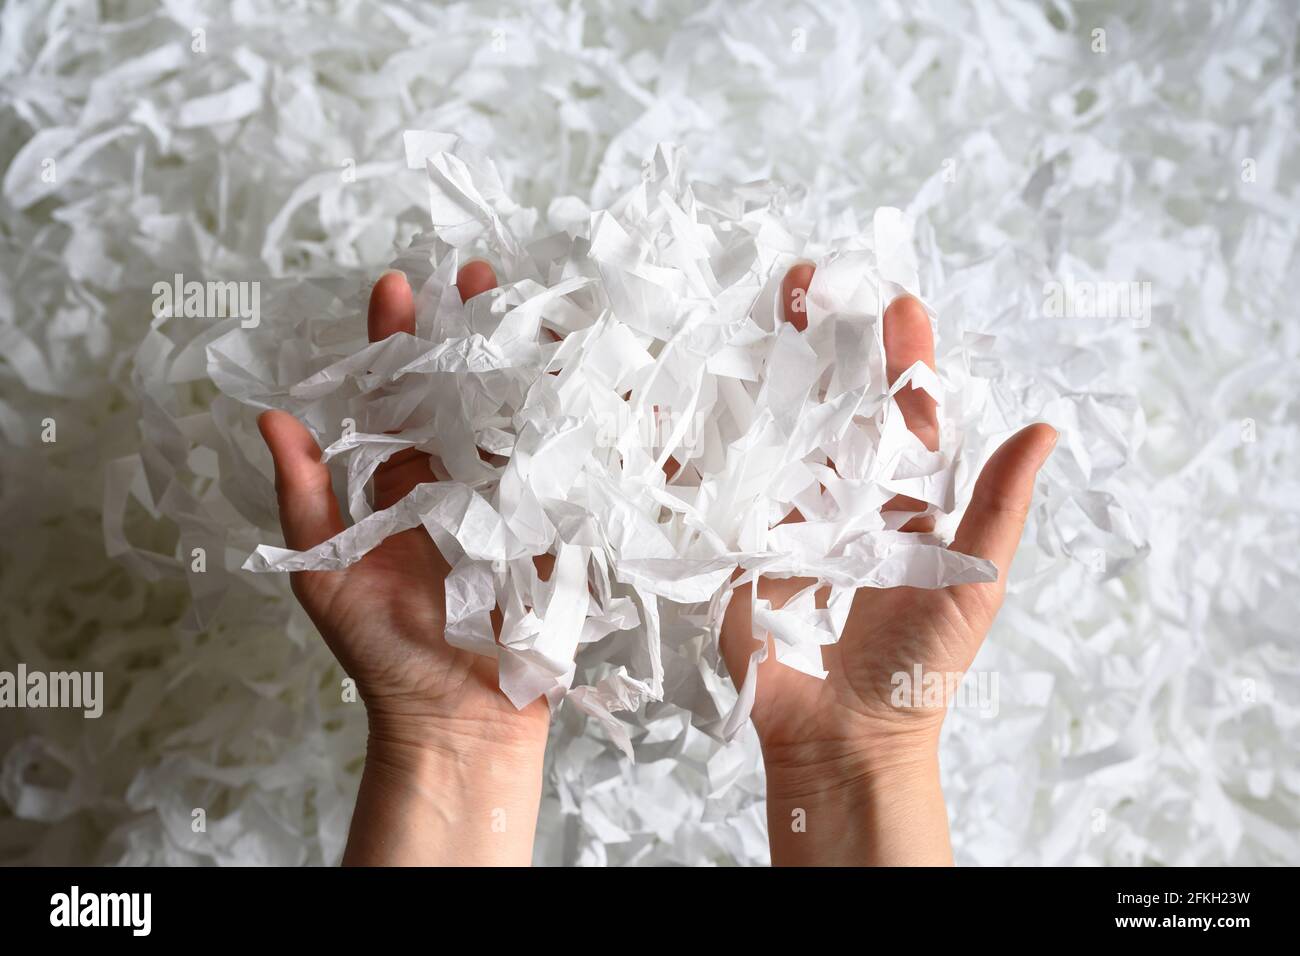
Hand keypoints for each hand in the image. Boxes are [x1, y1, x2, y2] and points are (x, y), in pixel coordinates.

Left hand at [258, 263, 547, 864]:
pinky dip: (588, 430)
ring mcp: (511, 502)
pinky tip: (601, 384)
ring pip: (521, 418)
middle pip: (466, 391)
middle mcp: (458, 483)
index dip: (396, 342)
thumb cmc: (384, 654)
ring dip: (532, 364)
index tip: (398, 287)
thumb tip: (271, 417)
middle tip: (481, 274)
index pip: (398, 396)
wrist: (456, 721)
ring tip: (543, 311)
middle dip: (474, 332)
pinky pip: (571, 473)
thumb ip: (305, 497)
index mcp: (402, 484)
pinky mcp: (556, 531)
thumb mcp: (326, 573)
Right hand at [721, 264, 1056, 864]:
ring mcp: (786, 516)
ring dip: (764, 369)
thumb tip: (1046, 429)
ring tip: (755, 311)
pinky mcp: (738, 545)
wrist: (844, 734)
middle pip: (831, 402)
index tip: (900, 302)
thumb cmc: (920, 665)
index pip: (903, 412)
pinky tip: (693, 388)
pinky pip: (722, 485)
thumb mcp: (973, 580)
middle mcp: (843, 496)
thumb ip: (998, 505)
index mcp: (903, 500)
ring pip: (776, 429)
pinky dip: (703, 439)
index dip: (902, 357)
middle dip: (822, 340)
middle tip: (809, 279)